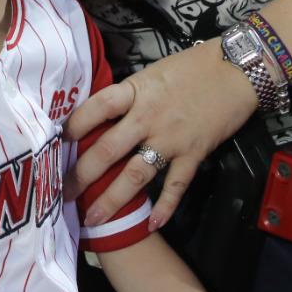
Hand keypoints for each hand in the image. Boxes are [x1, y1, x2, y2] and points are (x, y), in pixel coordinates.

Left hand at [64, 41, 256, 230]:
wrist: (237, 69)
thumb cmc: (193, 66)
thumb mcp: (153, 73)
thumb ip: (130, 95)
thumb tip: (103, 115)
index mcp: (135, 91)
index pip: (96, 109)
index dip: (73, 127)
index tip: (55, 144)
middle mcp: (148, 117)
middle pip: (107, 150)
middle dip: (82, 175)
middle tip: (62, 194)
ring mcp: (171, 139)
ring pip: (136, 175)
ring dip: (112, 200)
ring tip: (94, 219)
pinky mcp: (194, 153)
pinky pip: (176, 186)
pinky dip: (164, 208)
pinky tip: (150, 224)